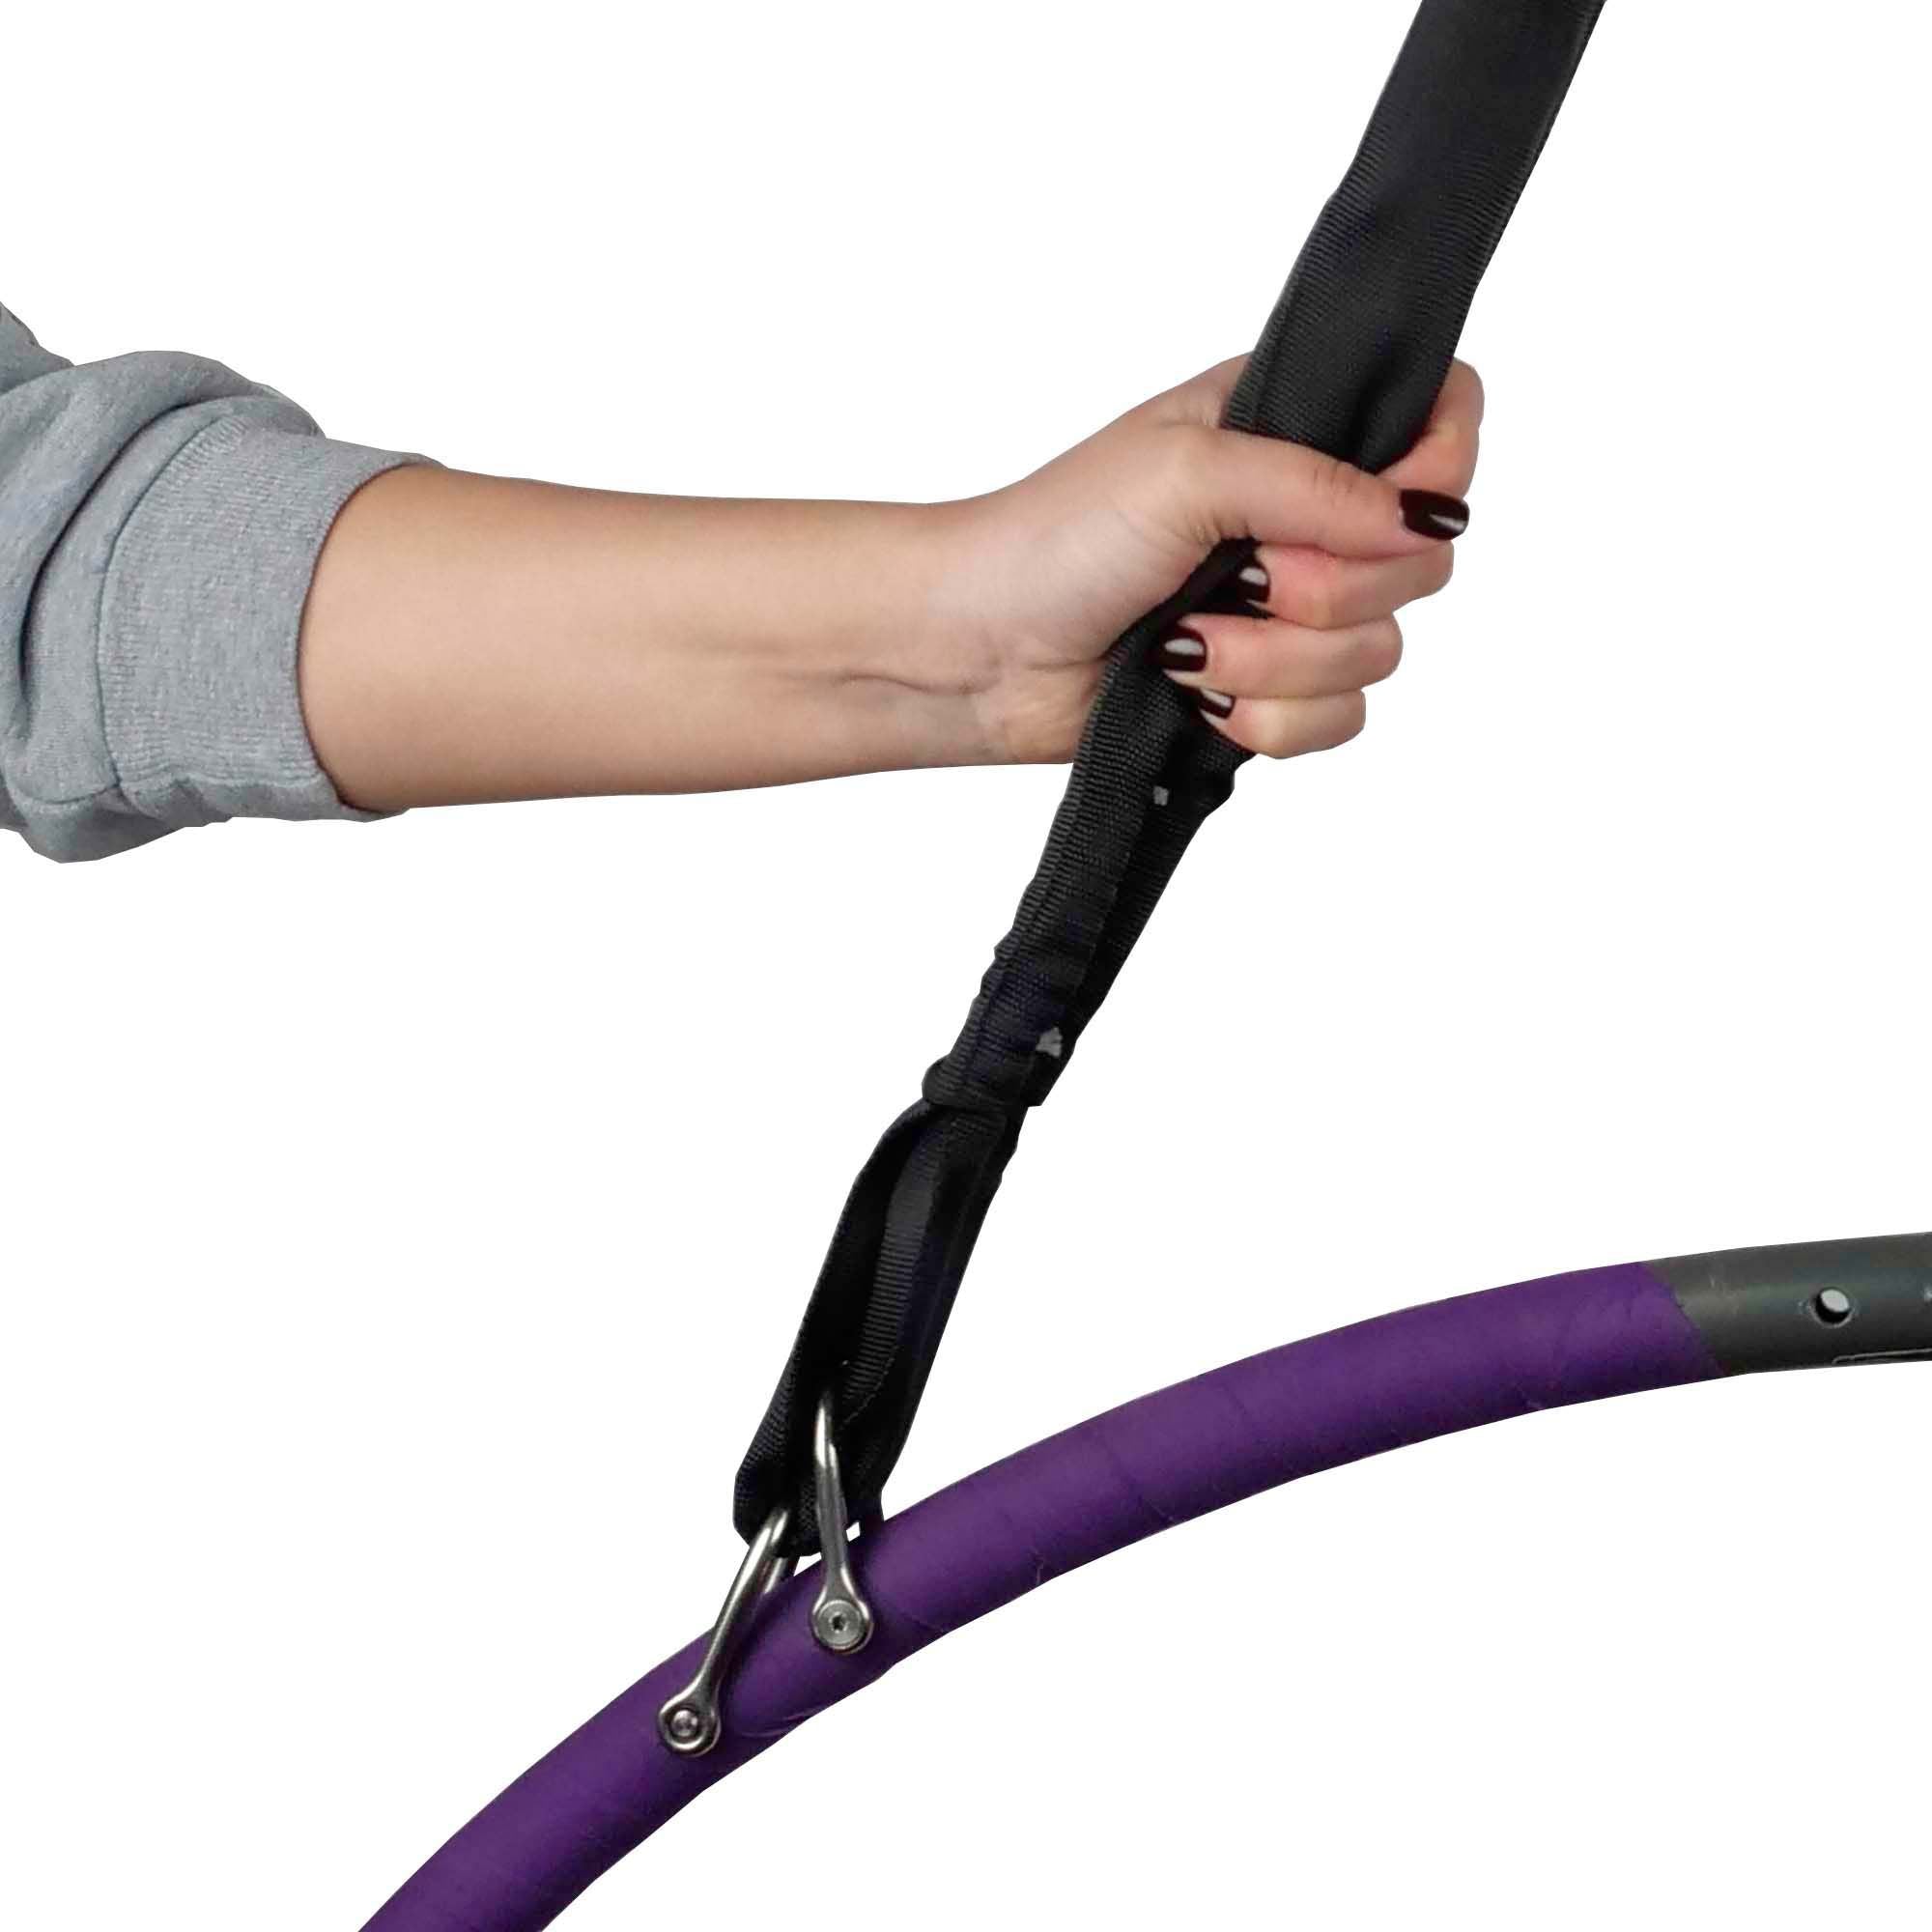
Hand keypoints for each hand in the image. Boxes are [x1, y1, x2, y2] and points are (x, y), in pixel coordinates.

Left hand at [944, 355, 1482, 763]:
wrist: (981, 651)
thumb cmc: (1057, 540)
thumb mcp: (1189, 470)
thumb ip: (1319, 482)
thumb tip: (1425, 517)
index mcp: (1294, 429)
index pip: (1441, 421)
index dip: (1439, 470)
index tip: (1390, 508)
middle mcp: (1304, 515)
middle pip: (1419, 561)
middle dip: (1329, 590)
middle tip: (1244, 578)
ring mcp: (1290, 610)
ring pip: (1379, 653)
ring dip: (1276, 662)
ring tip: (1188, 644)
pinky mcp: (1268, 689)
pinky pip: (1338, 720)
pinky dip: (1267, 719)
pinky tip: (1201, 696)